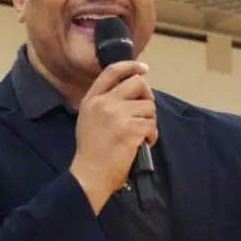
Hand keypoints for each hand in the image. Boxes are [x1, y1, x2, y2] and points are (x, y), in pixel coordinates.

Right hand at [69, 60, 156, 211]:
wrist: (89, 174)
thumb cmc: (91, 152)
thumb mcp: (88, 120)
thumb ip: (103, 103)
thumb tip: (129, 95)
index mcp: (92, 99)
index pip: (112, 71)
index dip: (131, 66)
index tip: (143, 68)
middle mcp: (104, 102)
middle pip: (137, 83)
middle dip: (147, 96)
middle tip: (145, 112)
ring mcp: (117, 115)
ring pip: (148, 106)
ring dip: (150, 121)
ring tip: (141, 134)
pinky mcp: (130, 129)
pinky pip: (152, 125)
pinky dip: (152, 136)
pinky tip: (144, 144)